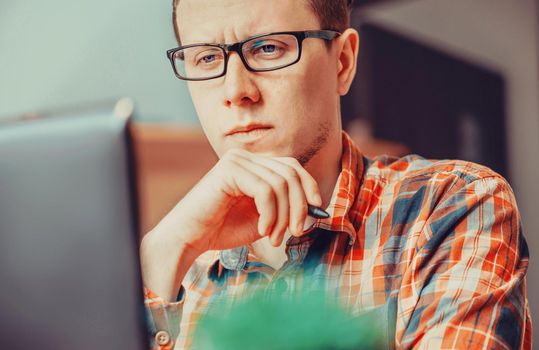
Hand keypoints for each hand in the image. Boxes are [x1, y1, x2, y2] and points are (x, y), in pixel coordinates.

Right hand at [158, 148, 321, 253]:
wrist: (190, 238)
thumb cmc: (223, 229)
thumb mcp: (264, 218)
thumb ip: (285, 209)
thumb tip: (315, 208)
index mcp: (254, 165)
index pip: (292, 166)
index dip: (309, 186)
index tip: (317, 210)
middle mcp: (246, 157)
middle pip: (290, 173)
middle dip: (299, 205)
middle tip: (296, 232)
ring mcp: (237, 160)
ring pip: (280, 184)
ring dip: (282, 216)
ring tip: (273, 237)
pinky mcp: (229, 169)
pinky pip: (265, 190)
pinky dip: (270, 214)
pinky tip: (262, 230)